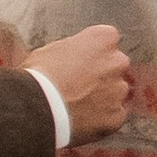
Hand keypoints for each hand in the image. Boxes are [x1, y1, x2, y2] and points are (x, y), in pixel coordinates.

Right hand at [27, 23, 129, 139]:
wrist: (37, 107)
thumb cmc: (40, 75)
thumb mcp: (53, 48)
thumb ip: (75, 49)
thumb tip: (76, 55)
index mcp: (103, 38)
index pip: (106, 40)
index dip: (91, 52)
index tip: (81, 60)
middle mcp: (118, 62)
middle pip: (114, 66)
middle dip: (101, 74)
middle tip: (78, 84)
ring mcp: (119, 90)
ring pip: (115, 91)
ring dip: (102, 96)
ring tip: (76, 103)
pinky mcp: (116, 115)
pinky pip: (113, 115)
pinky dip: (101, 118)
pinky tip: (81, 118)